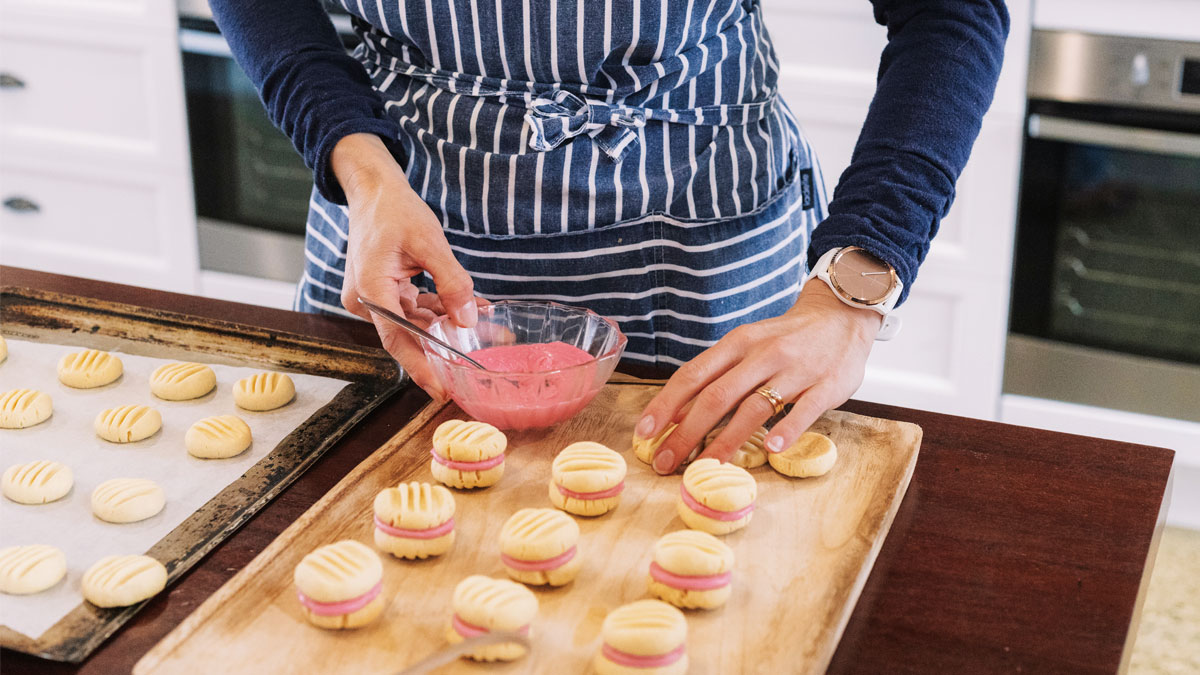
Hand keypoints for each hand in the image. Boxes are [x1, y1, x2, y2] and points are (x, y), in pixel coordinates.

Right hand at [332, 134, 480, 398]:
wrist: (373, 190)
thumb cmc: (396, 210)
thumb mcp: (431, 243)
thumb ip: (452, 282)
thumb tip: (468, 319)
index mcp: (372, 289)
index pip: (398, 339)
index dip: (421, 367)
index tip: (442, 390)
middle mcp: (367, 300)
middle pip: (407, 336)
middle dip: (443, 350)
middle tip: (476, 366)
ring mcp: (373, 297)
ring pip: (413, 324)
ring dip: (446, 328)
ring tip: (488, 332)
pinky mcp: (383, 292)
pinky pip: (412, 309)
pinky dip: (437, 312)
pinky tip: (469, 311)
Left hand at [635, 278, 881, 473]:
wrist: (842, 316)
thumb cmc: (785, 338)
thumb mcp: (746, 345)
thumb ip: (717, 374)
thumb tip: (675, 411)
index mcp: (737, 343)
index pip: (693, 375)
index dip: (666, 404)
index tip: (644, 431)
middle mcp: (762, 354)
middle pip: (717, 396)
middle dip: (686, 432)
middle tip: (664, 461)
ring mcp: (795, 370)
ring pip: (754, 407)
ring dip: (726, 440)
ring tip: (705, 466)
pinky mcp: (826, 386)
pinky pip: (804, 409)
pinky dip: (787, 429)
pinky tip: (771, 448)